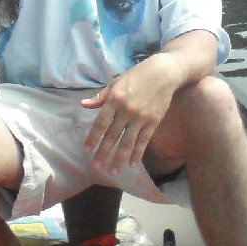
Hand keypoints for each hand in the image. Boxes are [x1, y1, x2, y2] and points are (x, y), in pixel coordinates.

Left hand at [81, 53, 181, 175]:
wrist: (163, 73)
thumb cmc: (136, 76)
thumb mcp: (116, 82)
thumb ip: (100, 97)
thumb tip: (83, 105)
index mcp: (114, 99)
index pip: (101, 123)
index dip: (93, 138)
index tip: (87, 150)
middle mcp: (126, 110)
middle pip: (112, 136)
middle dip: (104, 153)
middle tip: (97, 166)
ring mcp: (140, 117)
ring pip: (128, 142)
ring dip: (119, 158)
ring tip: (114, 172)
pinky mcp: (153, 122)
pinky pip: (143, 141)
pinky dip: (138, 154)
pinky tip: (132, 164)